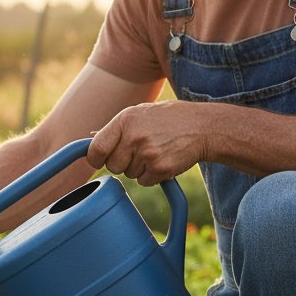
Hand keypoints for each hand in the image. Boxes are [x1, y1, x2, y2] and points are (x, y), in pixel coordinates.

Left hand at [87, 100, 207, 184]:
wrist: (204, 127)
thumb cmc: (169, 120)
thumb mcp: (141, 114)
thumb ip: (118, 129)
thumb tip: (91, 146)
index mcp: (125, 120)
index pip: (96, 149)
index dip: (96, 159)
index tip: (99, 161)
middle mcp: (134, 136)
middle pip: (113, 166)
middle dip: (122, 163)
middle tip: (139, 151)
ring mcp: (147, 153)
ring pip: (129, 175)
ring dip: (139, 168)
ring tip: (156, 151)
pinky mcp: (160, 168)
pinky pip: (143, 181)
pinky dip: (152, 175)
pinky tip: (164, 159)